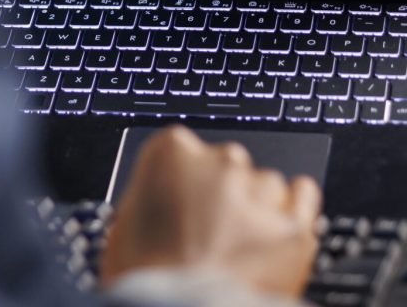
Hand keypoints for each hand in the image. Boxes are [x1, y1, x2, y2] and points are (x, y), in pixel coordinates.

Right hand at [101, 125, 321, 296]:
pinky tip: (280, 225)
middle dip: (220, 195)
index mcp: (171, 151)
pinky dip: (294, 206)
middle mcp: (219, 162)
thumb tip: (166, 205)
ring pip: (265, 184)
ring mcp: (258, 193)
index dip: (184, 183)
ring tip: (240, 248)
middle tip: (209, 234)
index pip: (185, 150)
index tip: (184, 205)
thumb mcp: (125, 223)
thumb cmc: (144, 278)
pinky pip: (303, 194)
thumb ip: (154, 197)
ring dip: (256, 208)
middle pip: (228, 165)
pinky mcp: (293, 228)